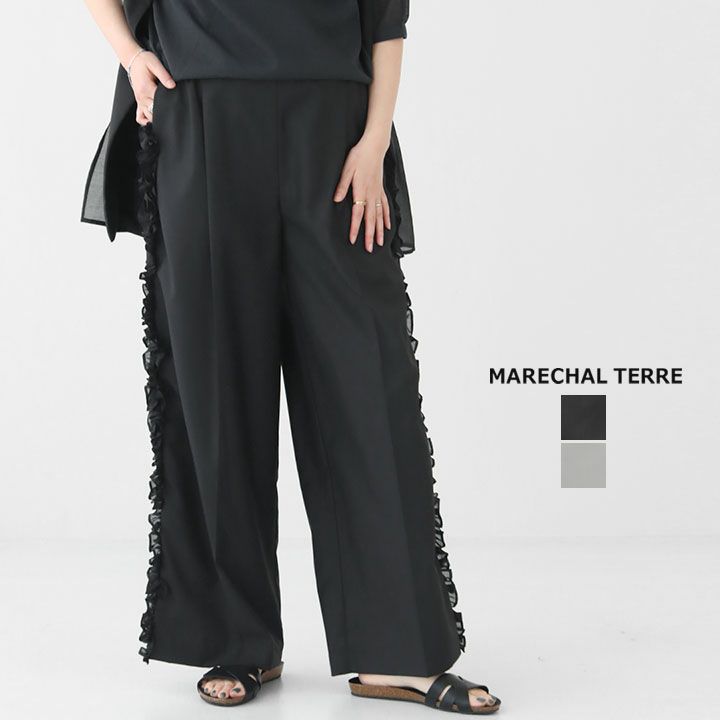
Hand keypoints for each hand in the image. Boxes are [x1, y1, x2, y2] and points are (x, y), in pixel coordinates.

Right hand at [126, 50, 175, 125]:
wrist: (132, 60)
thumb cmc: (144, 61)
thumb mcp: (155, 64)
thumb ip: (164, 76)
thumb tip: (172, 86)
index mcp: (146, 88)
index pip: (159, 102)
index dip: (168, 105)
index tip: (176, 105)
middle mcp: (141, 97)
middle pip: (154, 112)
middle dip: (164, 113)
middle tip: (174, 113)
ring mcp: (139, 101)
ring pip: (148, 117)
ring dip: (156, 118)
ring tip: (166, 117)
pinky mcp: (139, 102)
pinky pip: (140, 117)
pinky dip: (146, 121)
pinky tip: (153, 120)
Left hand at [333, 133, 391, 251]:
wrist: (374, 146)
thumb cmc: (359, 156)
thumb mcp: (347, 169)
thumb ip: (342, 185)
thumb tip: (337, 199)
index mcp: (361, 190)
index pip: (358, 214)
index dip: (355, 228)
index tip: (354, 240)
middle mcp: (371, 194)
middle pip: (370, 219)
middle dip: (369, 235)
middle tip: (369, 249)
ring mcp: (377, 193)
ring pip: (379, 216)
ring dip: (378, 230)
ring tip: (379, 243)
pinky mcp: (380, 190)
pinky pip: (384, 207)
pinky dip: (386, 218)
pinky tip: (386, 226)